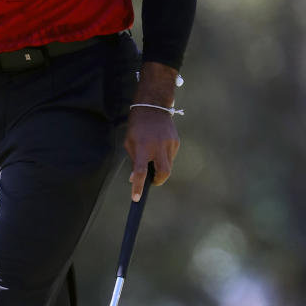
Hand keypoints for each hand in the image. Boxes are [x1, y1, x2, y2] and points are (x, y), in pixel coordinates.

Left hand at [125, 62, 181, 200]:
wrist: (153, 106)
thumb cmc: (137, 126)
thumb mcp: (130, 142)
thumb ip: (134, 161)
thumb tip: (135, 178)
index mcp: (143, 147)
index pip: (140, 171)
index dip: (138, 186)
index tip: (136, 198)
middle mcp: (158, 146)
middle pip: (163, 173)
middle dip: (158, 181)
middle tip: (152, 181)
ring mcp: (169, 144)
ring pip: (168, 165)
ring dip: (160, 166)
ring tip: (153, 155)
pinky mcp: (176, 142)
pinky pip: (170, 156)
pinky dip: (164, 156)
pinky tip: (159, 146)